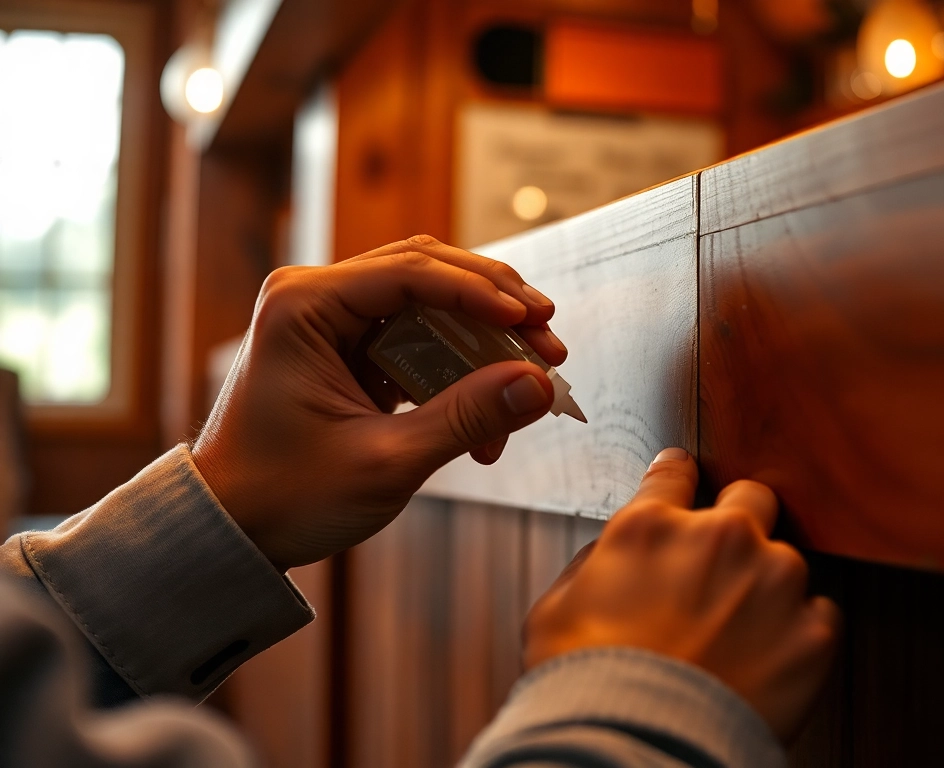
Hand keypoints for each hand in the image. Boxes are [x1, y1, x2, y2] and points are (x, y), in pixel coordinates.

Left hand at [192, 235, 568, 570]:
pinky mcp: (348, 347)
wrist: (230, 529)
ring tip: (531, 374)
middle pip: (428, 271)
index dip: (481, 294)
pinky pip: (418, 336)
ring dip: (483, 337)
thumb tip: (537, 386)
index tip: (533, 323)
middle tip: (548, 341)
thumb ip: (465, 418)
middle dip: (495, 306)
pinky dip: (459, 366)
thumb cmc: (284, 496)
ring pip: (430, 301)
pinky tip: (490, 407)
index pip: (412, 272)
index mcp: (304, 306)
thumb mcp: (385, 461)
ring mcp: (331, 319)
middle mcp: (314, 296)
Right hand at [523, 449, 841, 741]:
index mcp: (652, 528)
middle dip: (742, 520)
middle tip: (725, 563)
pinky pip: (819, 617)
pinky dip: (799, 636)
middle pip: (753, 497)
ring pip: (788, 561)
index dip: (678, 477)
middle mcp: (721, 539)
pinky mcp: (812, 631)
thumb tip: (609, 557)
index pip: (675, 474)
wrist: (637, 749)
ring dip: (769, 589)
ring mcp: (774, 581)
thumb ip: (592, 566)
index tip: (684, 479)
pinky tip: (767, 663)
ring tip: (740, 638)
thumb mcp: (554, 612)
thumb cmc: (588, 688)